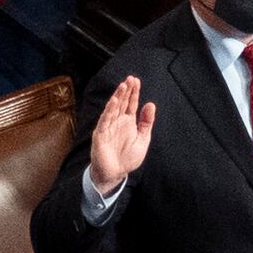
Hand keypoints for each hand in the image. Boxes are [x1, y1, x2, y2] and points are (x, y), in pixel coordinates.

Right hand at [84, 71, 156, 188]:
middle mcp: (117, 121)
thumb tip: (151, 104)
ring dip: (117, 97)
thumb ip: (146, 122)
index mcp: (128, 122)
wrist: (116, 174)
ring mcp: (108, 127)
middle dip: (126, 90)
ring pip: (113, 108)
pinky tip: (114, 102)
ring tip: (123, 86)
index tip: (136, 81)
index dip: (133, 92)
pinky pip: (105, 120)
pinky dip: (109, 111)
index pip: (131, 103)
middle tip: (130, 78)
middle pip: (122, 103)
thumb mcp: (143, 139)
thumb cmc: (128, 158)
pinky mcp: (101, 134)